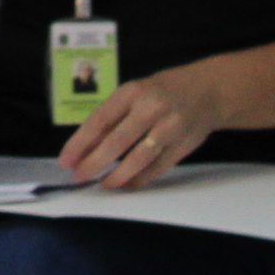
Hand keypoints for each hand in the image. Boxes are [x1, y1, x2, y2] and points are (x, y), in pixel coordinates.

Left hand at [58, 64, 228, 190]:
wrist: (208, 90)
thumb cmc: (161, 92)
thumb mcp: (135, 93)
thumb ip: (113, 116)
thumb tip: (84, 147)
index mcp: (132, 92)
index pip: (100, 120)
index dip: (80, 142)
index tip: (66, 160)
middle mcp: (150, 108)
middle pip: (117, 141)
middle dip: (94, 162)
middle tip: (79, 176)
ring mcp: (169, 128)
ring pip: (138, 158)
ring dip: (117, 175)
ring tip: (102, 183)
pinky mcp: (182, 145)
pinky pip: (157, 167)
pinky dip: (139, 179)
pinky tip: (126, 184)